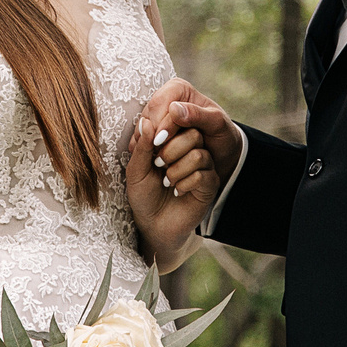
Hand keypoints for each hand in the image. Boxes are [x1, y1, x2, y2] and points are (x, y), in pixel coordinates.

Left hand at [125, 78, 240, 263]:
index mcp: (174, 142)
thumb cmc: (143, 196)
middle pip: (193, 134)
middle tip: (158, 165)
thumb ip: (142, 146)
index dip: (166, 129)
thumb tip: (146, 121)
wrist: (153, 225)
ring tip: (167, 182)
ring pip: (199, 154)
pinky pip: (203, 174)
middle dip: (171, 150)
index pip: (178, 122)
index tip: (152, 146)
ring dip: (177, 169)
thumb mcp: (136, 169)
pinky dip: (185, 183)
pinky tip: (177, 192)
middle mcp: (191, 150)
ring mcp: (203, 167)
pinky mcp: (210, 185)